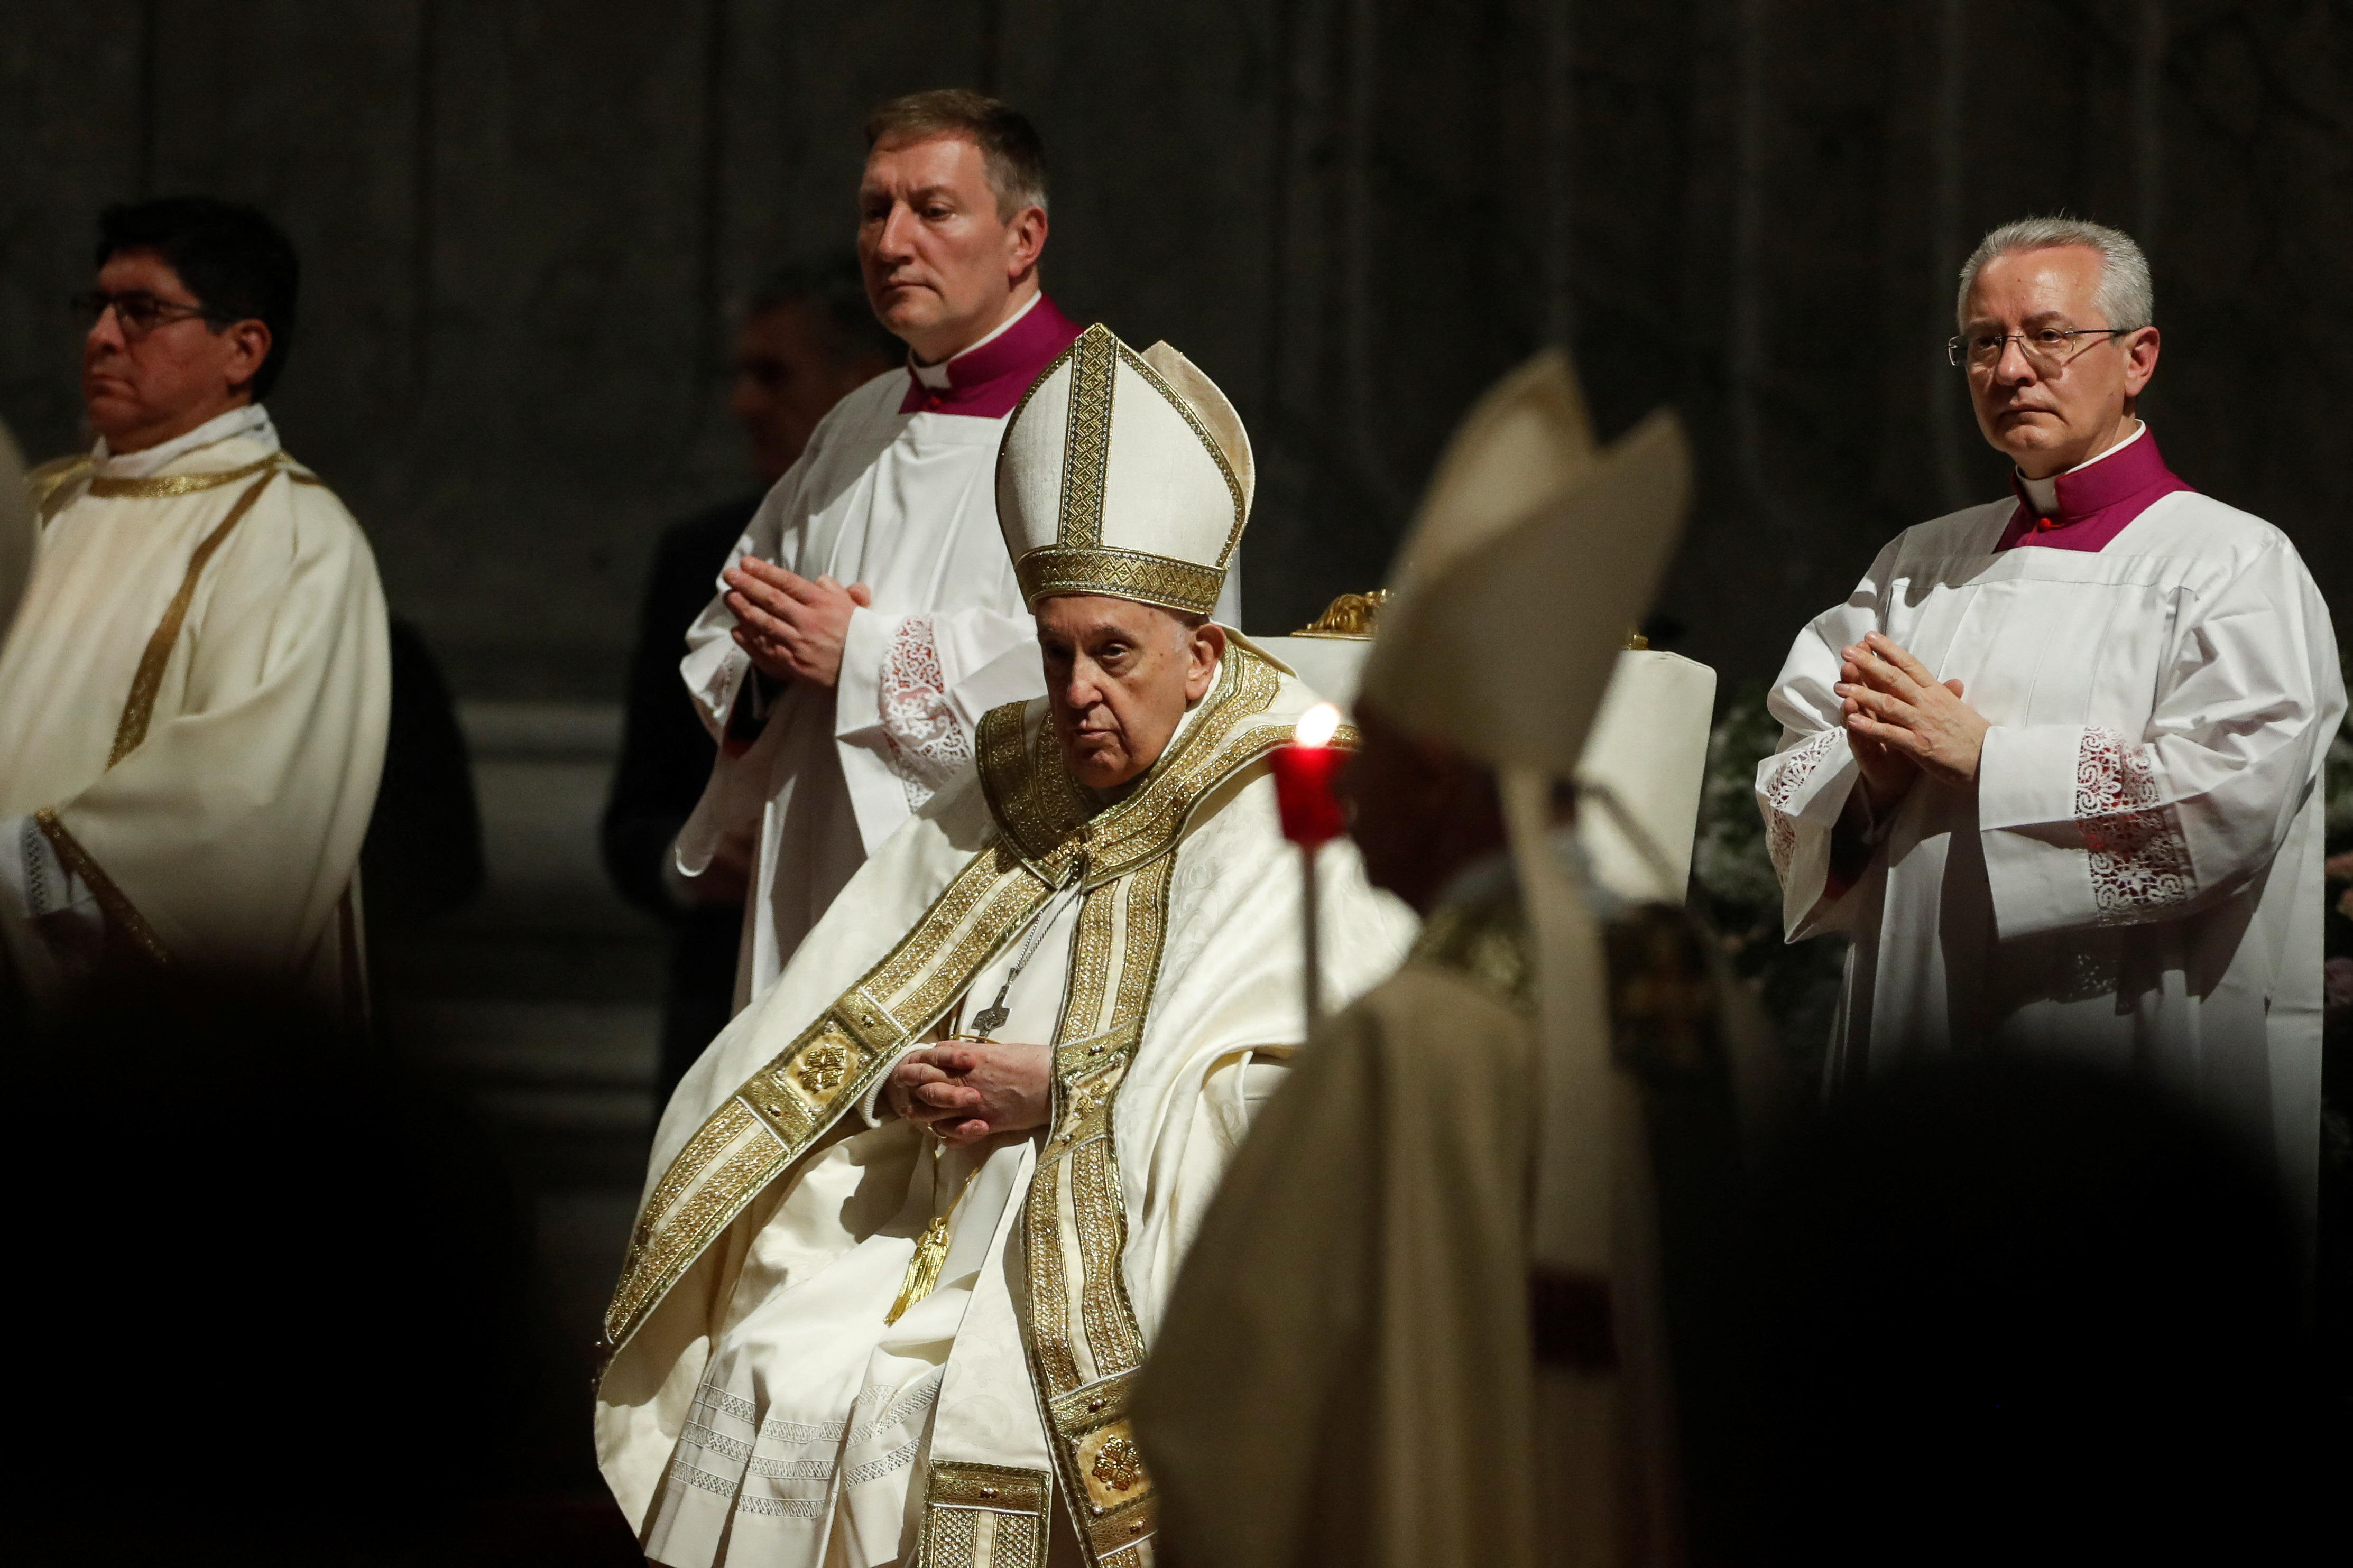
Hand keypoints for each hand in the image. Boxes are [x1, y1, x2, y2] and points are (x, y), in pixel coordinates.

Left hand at [724, 558, 872, 686]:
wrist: (869, 671)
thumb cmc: (861, 637)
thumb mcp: (855, 607)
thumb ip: (837, 590)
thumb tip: (821, 580)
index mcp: (823, 604)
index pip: (788, 583)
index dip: (764, 572)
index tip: (746, 563)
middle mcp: (808, 622)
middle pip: (771, 600)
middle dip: (747, 585)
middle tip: (729, 575)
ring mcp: (798, 644)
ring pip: (763, 623)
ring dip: (743, 609)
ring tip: (728, 597)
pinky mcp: (792, 665)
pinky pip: (765, 649)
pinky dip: (748, 639)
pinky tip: (737, 629)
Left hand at [885, 1042, 1053, 1145]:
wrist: (1055, 1080)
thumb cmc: (1032, 1060)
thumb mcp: (998, 1050)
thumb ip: (972, 1053)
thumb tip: (958, 1054)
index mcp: (967, 1059)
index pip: (927, 1061)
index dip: (916, 1066)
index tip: (914, 1071)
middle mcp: (965, 1081)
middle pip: (924, 1087)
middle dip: (912, 1092)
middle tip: (907, 1097)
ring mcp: (973, 1105)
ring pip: (933, 1113)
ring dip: (924, 1116)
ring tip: (920, 1118)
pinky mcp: (985, 1124)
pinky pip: (954, 1136)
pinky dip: (947, 1137)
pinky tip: (946, 1136)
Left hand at [1836, 632, 1988, 791]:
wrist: (1993, 761)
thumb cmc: (1975, 736)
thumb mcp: (1960, 709)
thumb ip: (1947, 695)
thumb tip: (1950, 680)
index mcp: (1937, 692)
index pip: (1910, 665)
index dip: (1888, 649)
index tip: (1869, 636)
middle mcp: (1928, 703)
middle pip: (1894, 678)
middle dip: (1868, 663)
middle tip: (1846, 651)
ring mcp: (1923, 723)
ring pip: (1888, 703)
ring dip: (1861, 693)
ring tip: (1838, 686)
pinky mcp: (1920, 745)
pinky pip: (1891, 734)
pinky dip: (1870, 726)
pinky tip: (1851, 720)